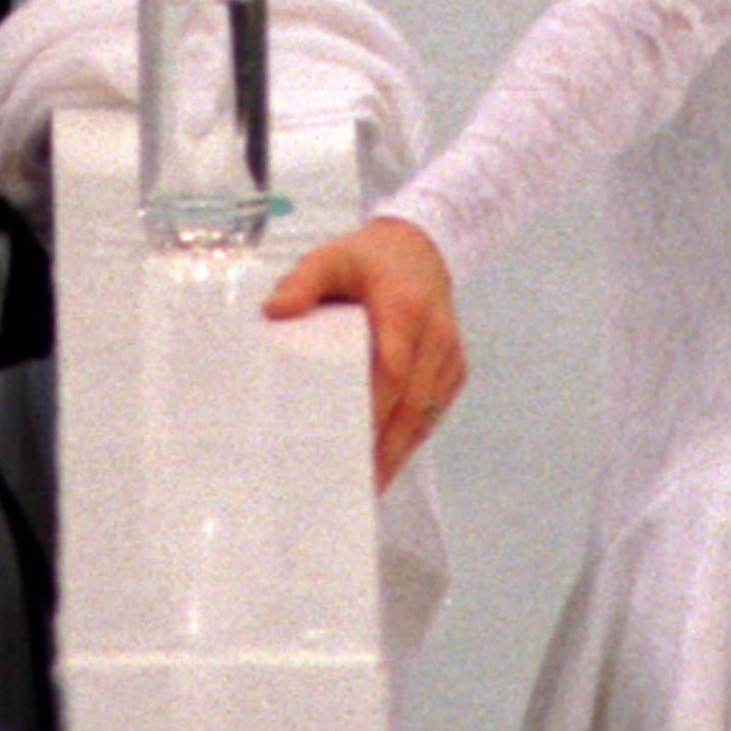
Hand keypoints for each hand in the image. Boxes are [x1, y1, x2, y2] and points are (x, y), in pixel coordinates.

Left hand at [265, 216, 460, 488]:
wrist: (421, 245)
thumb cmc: (368, 259)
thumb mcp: (330, 258)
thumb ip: (303, 281)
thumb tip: (275, 312)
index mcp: (404, 308)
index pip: (392, 371)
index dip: (375, 412)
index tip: (350, 446)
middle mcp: (435, 335)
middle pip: (413, 403)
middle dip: (388, 448)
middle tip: (357, 485)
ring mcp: (450, 354)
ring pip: (428, 413)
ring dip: (401, 450)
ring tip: (370, 485)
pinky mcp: (456, 367)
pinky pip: (436, 409)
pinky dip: (414, 436)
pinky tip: (389, 459)